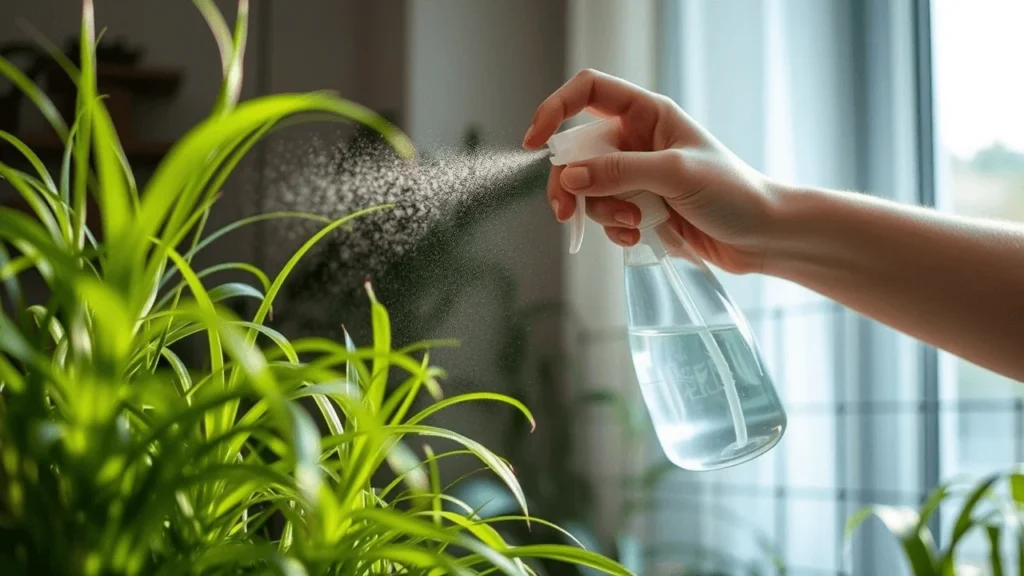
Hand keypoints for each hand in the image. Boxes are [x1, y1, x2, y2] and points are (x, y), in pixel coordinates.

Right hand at [523, 69, 781, 273]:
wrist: (762, 237)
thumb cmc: (733, 193)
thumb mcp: (675, 175)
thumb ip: (620, 173)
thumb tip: (569, 176)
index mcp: (647, 114)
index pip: (588, 92)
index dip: (556, 109)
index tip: (535, 141)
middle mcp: (636, 141)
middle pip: (576, 150)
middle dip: (569, 182)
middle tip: (566, 212)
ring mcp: (636, 176)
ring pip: (587, 188)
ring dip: (600, 211)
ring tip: (633, 223)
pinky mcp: (639, 208)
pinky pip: (603, 215)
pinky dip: (613, 228)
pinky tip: (638, 235)